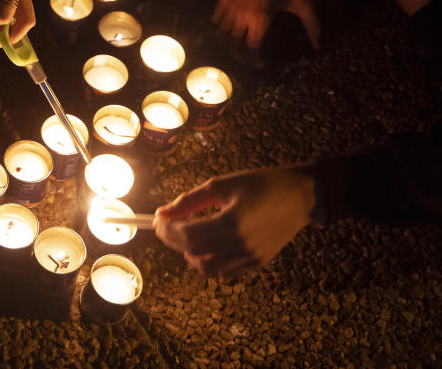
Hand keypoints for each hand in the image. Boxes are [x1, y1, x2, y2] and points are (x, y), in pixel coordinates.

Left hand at [154, 166, 315, 279]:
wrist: (301, 196)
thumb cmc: (261, 184)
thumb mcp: (222, 185)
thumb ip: (190, 200)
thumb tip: (161, 213)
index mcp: (232, 223)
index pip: (188, 235)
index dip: (167, 230)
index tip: (156, 221)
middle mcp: (242, 246)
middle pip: (194, 253)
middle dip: (173, 240)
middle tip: (164, 227)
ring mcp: (251, 258)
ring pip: (207, 268)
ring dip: (190, 255)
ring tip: (186, 236)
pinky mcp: (258, 263)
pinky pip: (225, 272)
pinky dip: (209, 262)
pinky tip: (207, 246)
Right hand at [212, 0, 319, 62]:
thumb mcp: (304, 2)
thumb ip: (313, 26)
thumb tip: (319, 46)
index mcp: (260, 18)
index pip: (250, 48)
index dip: (254, 60)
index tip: (260, 63)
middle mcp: (241, 14)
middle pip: (232, 44)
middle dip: (239, 56)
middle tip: (247, 57)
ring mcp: (230, 4)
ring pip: (221, 32)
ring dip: (228, 43)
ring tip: (236, 45)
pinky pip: (215, 17)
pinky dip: (219, 26)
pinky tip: (228, 27)